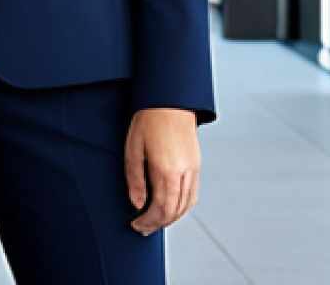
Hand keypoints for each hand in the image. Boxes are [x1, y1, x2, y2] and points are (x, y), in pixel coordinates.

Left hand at [125, 107, 199, 235]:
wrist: (170, 100)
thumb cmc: (149, 119)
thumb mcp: (133, 147)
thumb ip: (135, 178)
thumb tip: (137, 204)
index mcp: (166, 169)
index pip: (160, 208)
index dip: (148, 221)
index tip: (136, 225)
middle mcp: (184, 172)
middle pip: (175, 211)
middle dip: (158, 224)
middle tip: (143, 229)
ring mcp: (193, 168)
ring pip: (187, 205)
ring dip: (171, 218)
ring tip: (155, 221)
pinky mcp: (196, 164)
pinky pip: (192, 194)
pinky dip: (182, 207)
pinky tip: (170, 207)